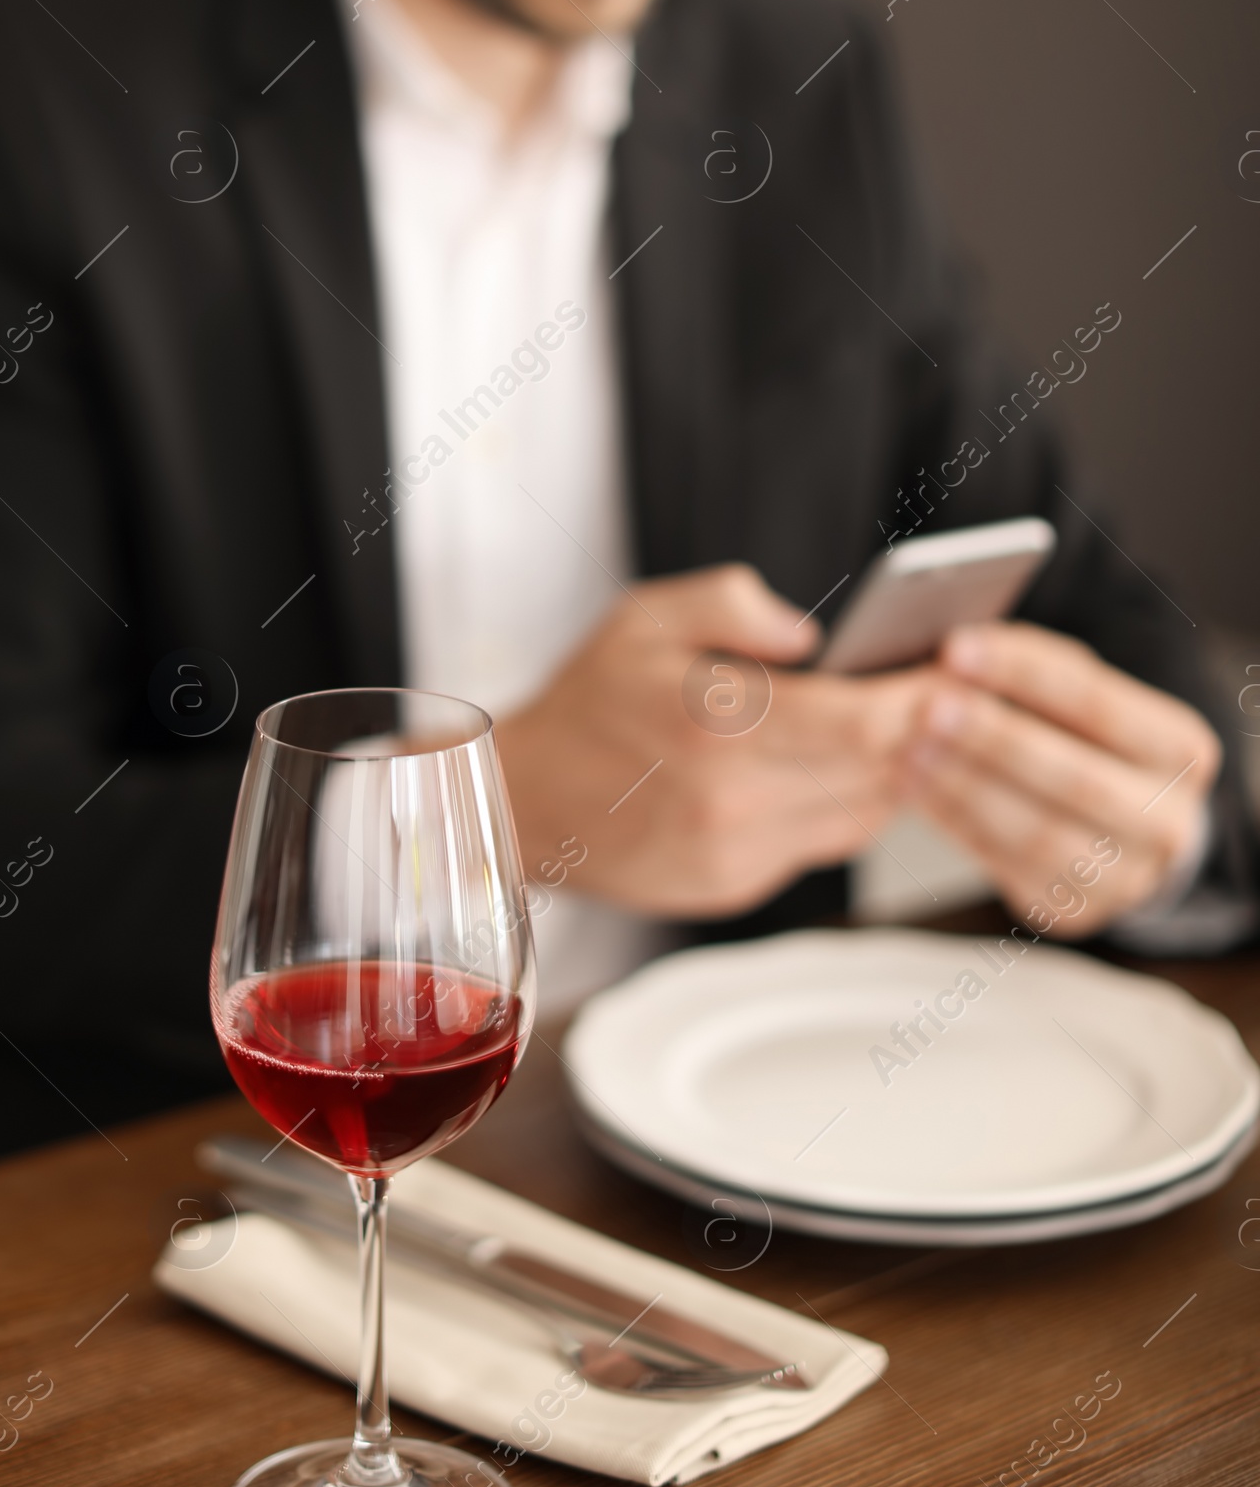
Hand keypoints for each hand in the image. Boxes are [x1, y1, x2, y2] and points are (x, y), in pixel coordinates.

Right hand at [493, 564, 933, 917]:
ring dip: (894, 769)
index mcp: (714, 722)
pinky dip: (847, 802)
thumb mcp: (645, 614)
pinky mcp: (735, 884)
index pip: (863, 721)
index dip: (927, 697)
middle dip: (927, 730)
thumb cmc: (590, 698)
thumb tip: (811, 635)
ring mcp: (734, 851)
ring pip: (864, 812)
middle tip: (956, 691)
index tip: (963, 670)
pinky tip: (841, 765)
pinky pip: (825, 840)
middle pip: (879, 771)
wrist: (523, 799)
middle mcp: (730, 798)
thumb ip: (733, 602)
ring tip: (904, 724)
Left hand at [903, 621, 1221, 932]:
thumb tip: (957, 655)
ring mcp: (1127, 876)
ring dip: (965, 788)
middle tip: (928, 708)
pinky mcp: (1077, 911)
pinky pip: (1009, 868)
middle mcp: (1169, 821)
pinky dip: (957, 825)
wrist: (1121, 827)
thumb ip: (1033, 671)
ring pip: (1039, 833)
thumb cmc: (1087, 740)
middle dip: (995, 739)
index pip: (1098, 704)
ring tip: (910, 751)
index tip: (955, 649)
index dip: (1024, 674)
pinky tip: (918, 791)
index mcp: (1180, 749)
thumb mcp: (1080, 696)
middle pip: (1075, 778)